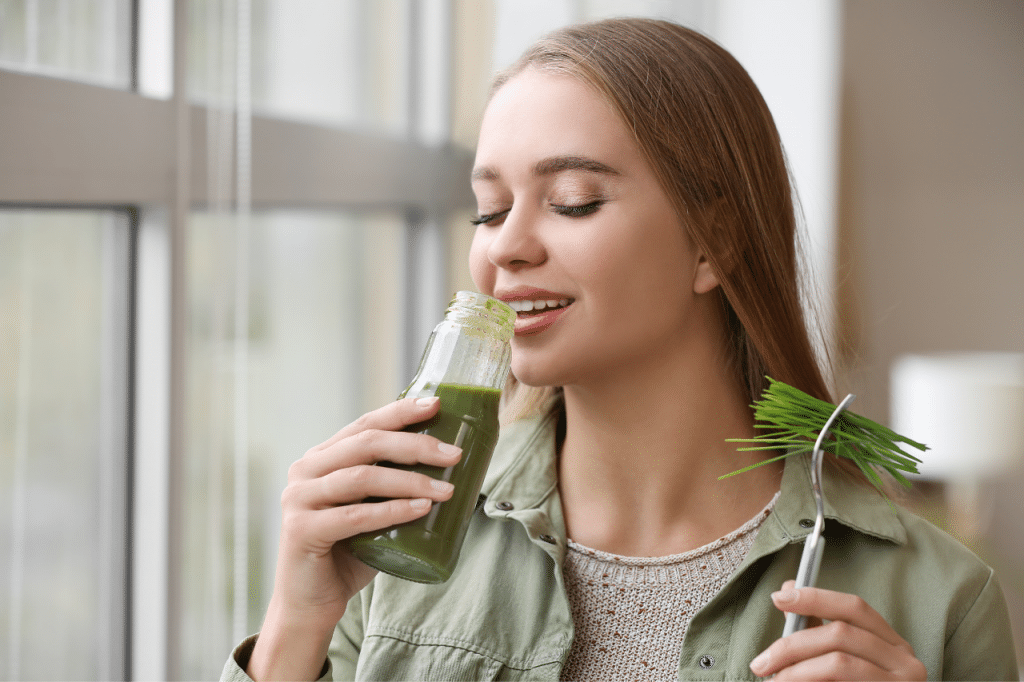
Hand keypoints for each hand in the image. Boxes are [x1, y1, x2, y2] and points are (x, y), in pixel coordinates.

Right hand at [248, 396, 460, 680]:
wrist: (311, 603)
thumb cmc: (348, 553)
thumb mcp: (372, 509)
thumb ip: (393, 485)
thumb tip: (451, 465)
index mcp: (322, 457)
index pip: (365, 424)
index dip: (401, 411)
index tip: (437, 405)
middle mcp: (306, 470)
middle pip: (366, 444)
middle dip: (415, 445)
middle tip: (454, 454)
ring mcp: (299, 499)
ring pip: (363, 478)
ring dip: (410, 481)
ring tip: (447, 490)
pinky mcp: (301, 530)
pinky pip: (354, 516)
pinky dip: (392, 511)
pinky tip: (421, 510)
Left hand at [749, 580, 926, 680]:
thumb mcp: (840, 661)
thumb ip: (815, 630)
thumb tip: (786, 591)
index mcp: (893, 646)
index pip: (855, 607)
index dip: (815, 598)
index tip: (777, 598)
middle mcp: (906, 664)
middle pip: (841, 634)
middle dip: (793, 644)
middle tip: (760, 663)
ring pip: (839, 663)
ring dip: (796, 671)